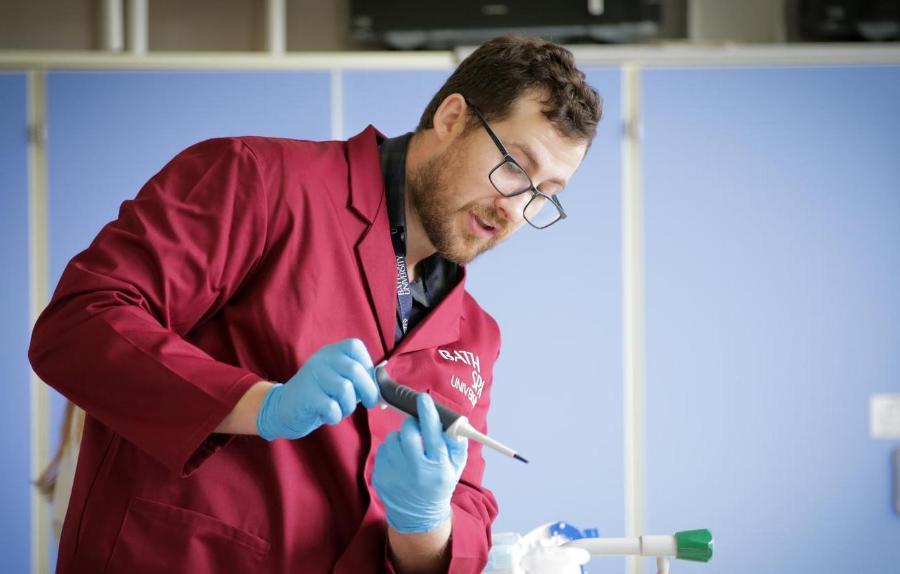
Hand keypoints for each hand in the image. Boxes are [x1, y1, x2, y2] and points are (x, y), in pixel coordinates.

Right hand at [256, 338, 379, 439]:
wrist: (282, 409)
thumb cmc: (318, 396)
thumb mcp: (338, 381)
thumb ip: (359, 380)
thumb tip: (388, 388)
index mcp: (331, 352)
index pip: (356, 347)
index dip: (368, 366)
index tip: (368, 384)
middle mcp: (321, 359)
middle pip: (356, 370)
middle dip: (368, 391)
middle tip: (369, 403)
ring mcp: (312, 376)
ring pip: (346, 390)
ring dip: (348, 406)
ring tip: (339, 409)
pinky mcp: (306, 395)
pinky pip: (333, 407)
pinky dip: (335, 416)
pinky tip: (327, 416)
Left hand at [373, 393, 467, 532]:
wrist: (418, 515)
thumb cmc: (439, 484)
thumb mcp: (456, 466)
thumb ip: (456, 443)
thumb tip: (452, 421)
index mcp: (438, 467)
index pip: (432, 434)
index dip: (427, 414)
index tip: (423, 399)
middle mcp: (416, 471)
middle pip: (408, 432)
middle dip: (413, 425)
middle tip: (418, 429)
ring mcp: (395, 475)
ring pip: (393, 438)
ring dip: (402, 438)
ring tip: (410, 450)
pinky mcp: (380, 477)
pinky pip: (383, 449)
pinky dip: (392, 449)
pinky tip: (400, 459)